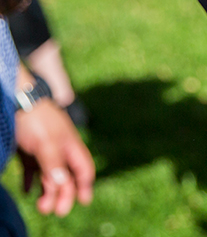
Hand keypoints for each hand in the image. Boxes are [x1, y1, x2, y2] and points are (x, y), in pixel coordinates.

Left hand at [14, 100, 94, 216]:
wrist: (18, 100)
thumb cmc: (36, 120)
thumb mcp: (46, 143)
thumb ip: (55, 163)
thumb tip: (64, 184)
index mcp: (71, 146)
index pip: (83, 169)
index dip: (84, 185)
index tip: (83, 202)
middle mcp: (60, 149)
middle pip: (66, 177)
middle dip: (63, 195)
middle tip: (55, 212)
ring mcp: (45, 149)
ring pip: (50, 175)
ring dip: (47, 191)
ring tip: (40, 206)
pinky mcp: (30, 149)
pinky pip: (33, 170)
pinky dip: (32, 181)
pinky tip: (27, 190)